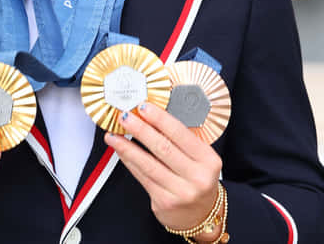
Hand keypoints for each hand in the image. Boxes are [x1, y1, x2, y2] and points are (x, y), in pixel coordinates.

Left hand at [104, 102, 223, 241]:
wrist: (202, 215)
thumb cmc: (198, 180)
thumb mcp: (201, 159)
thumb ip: (182, 141)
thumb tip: (153, 117)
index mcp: (209, 160)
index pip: (181, 134)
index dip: (160, 119)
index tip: (144, 108)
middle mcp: (197, 177)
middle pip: (163, 148)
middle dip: (140, 130)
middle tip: (125, 117)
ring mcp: (181, 192)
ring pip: (148, 164)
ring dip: (127, 147)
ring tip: (114, 136)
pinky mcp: (164, 203)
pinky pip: (143, 177)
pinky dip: (130, 162)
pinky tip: (121, 152)